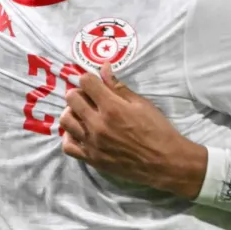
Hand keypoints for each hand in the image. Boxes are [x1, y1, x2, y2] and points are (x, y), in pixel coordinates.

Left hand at [59, 63, 207, 198]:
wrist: (165, 162)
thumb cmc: (157, 130)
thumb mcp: (141, 104)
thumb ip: (119, 87)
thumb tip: (104, 67)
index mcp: (112, 107)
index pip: (86, 82)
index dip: (90, 79)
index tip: (95, 84)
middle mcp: (97, 124)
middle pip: (72, 98)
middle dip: (79, 93)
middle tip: (89, 97)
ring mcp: (92, 143)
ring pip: (66, 120)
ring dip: (72, 112)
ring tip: (83, 114)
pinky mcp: (91, 159)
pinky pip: (68, 146)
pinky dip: (69, 136)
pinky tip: (79, 132)